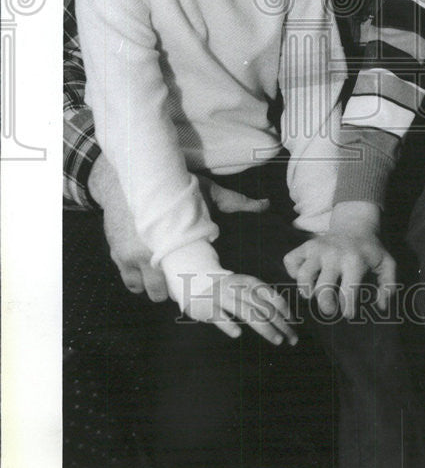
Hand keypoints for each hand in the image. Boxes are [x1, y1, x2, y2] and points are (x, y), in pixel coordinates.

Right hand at [89, 155, 270, 301]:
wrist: (130, 174)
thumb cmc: (172, 183)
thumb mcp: (206, 190)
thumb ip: (235, 201)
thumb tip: (265, 204)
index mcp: (175, 241)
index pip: (185, 280)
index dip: (194, 288)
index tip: (201, 286)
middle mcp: (151, 254)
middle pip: (163, 293)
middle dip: (173, 290)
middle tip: (183, 281)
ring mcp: (130, 256)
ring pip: (145, 291)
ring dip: (155, 287)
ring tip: (166, 276)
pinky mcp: (116, 254)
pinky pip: (129, 282)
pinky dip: (138, 280)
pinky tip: (148, 271)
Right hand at [186, 272, 297, 344]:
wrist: (195, 282)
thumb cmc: (227, 289)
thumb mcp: (245, 286)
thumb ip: (261, 296)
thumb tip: (285, 312)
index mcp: (249, 282)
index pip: (271, 296)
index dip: (284, 309)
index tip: (293, 323)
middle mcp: (238, 289)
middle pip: (263, 307)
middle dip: (281, 323)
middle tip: (292, 339)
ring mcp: (223, 298)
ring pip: (247, 312)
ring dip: (264, 327)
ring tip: (277, 340)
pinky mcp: (208, 308)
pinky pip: (219, 316)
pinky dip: (228, 324)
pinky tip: (237, 334)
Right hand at [282, 201, 395, 318]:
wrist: (355, 224)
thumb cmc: (370, 250)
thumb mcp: (386, 264)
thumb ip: (388, 285)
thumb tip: (381, 307)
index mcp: (354, 261)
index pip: (348, 291)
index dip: (348, 308)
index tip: (349, 314)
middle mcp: (333, 255)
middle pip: (322, 288)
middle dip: (325, 304)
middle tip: (329, 310)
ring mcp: (317, 249)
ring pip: (303, 275)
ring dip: (305, 289)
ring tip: (311, 295)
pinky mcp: (305, 246)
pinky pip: (290, 260)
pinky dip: (292, 272)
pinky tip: (303, 277)